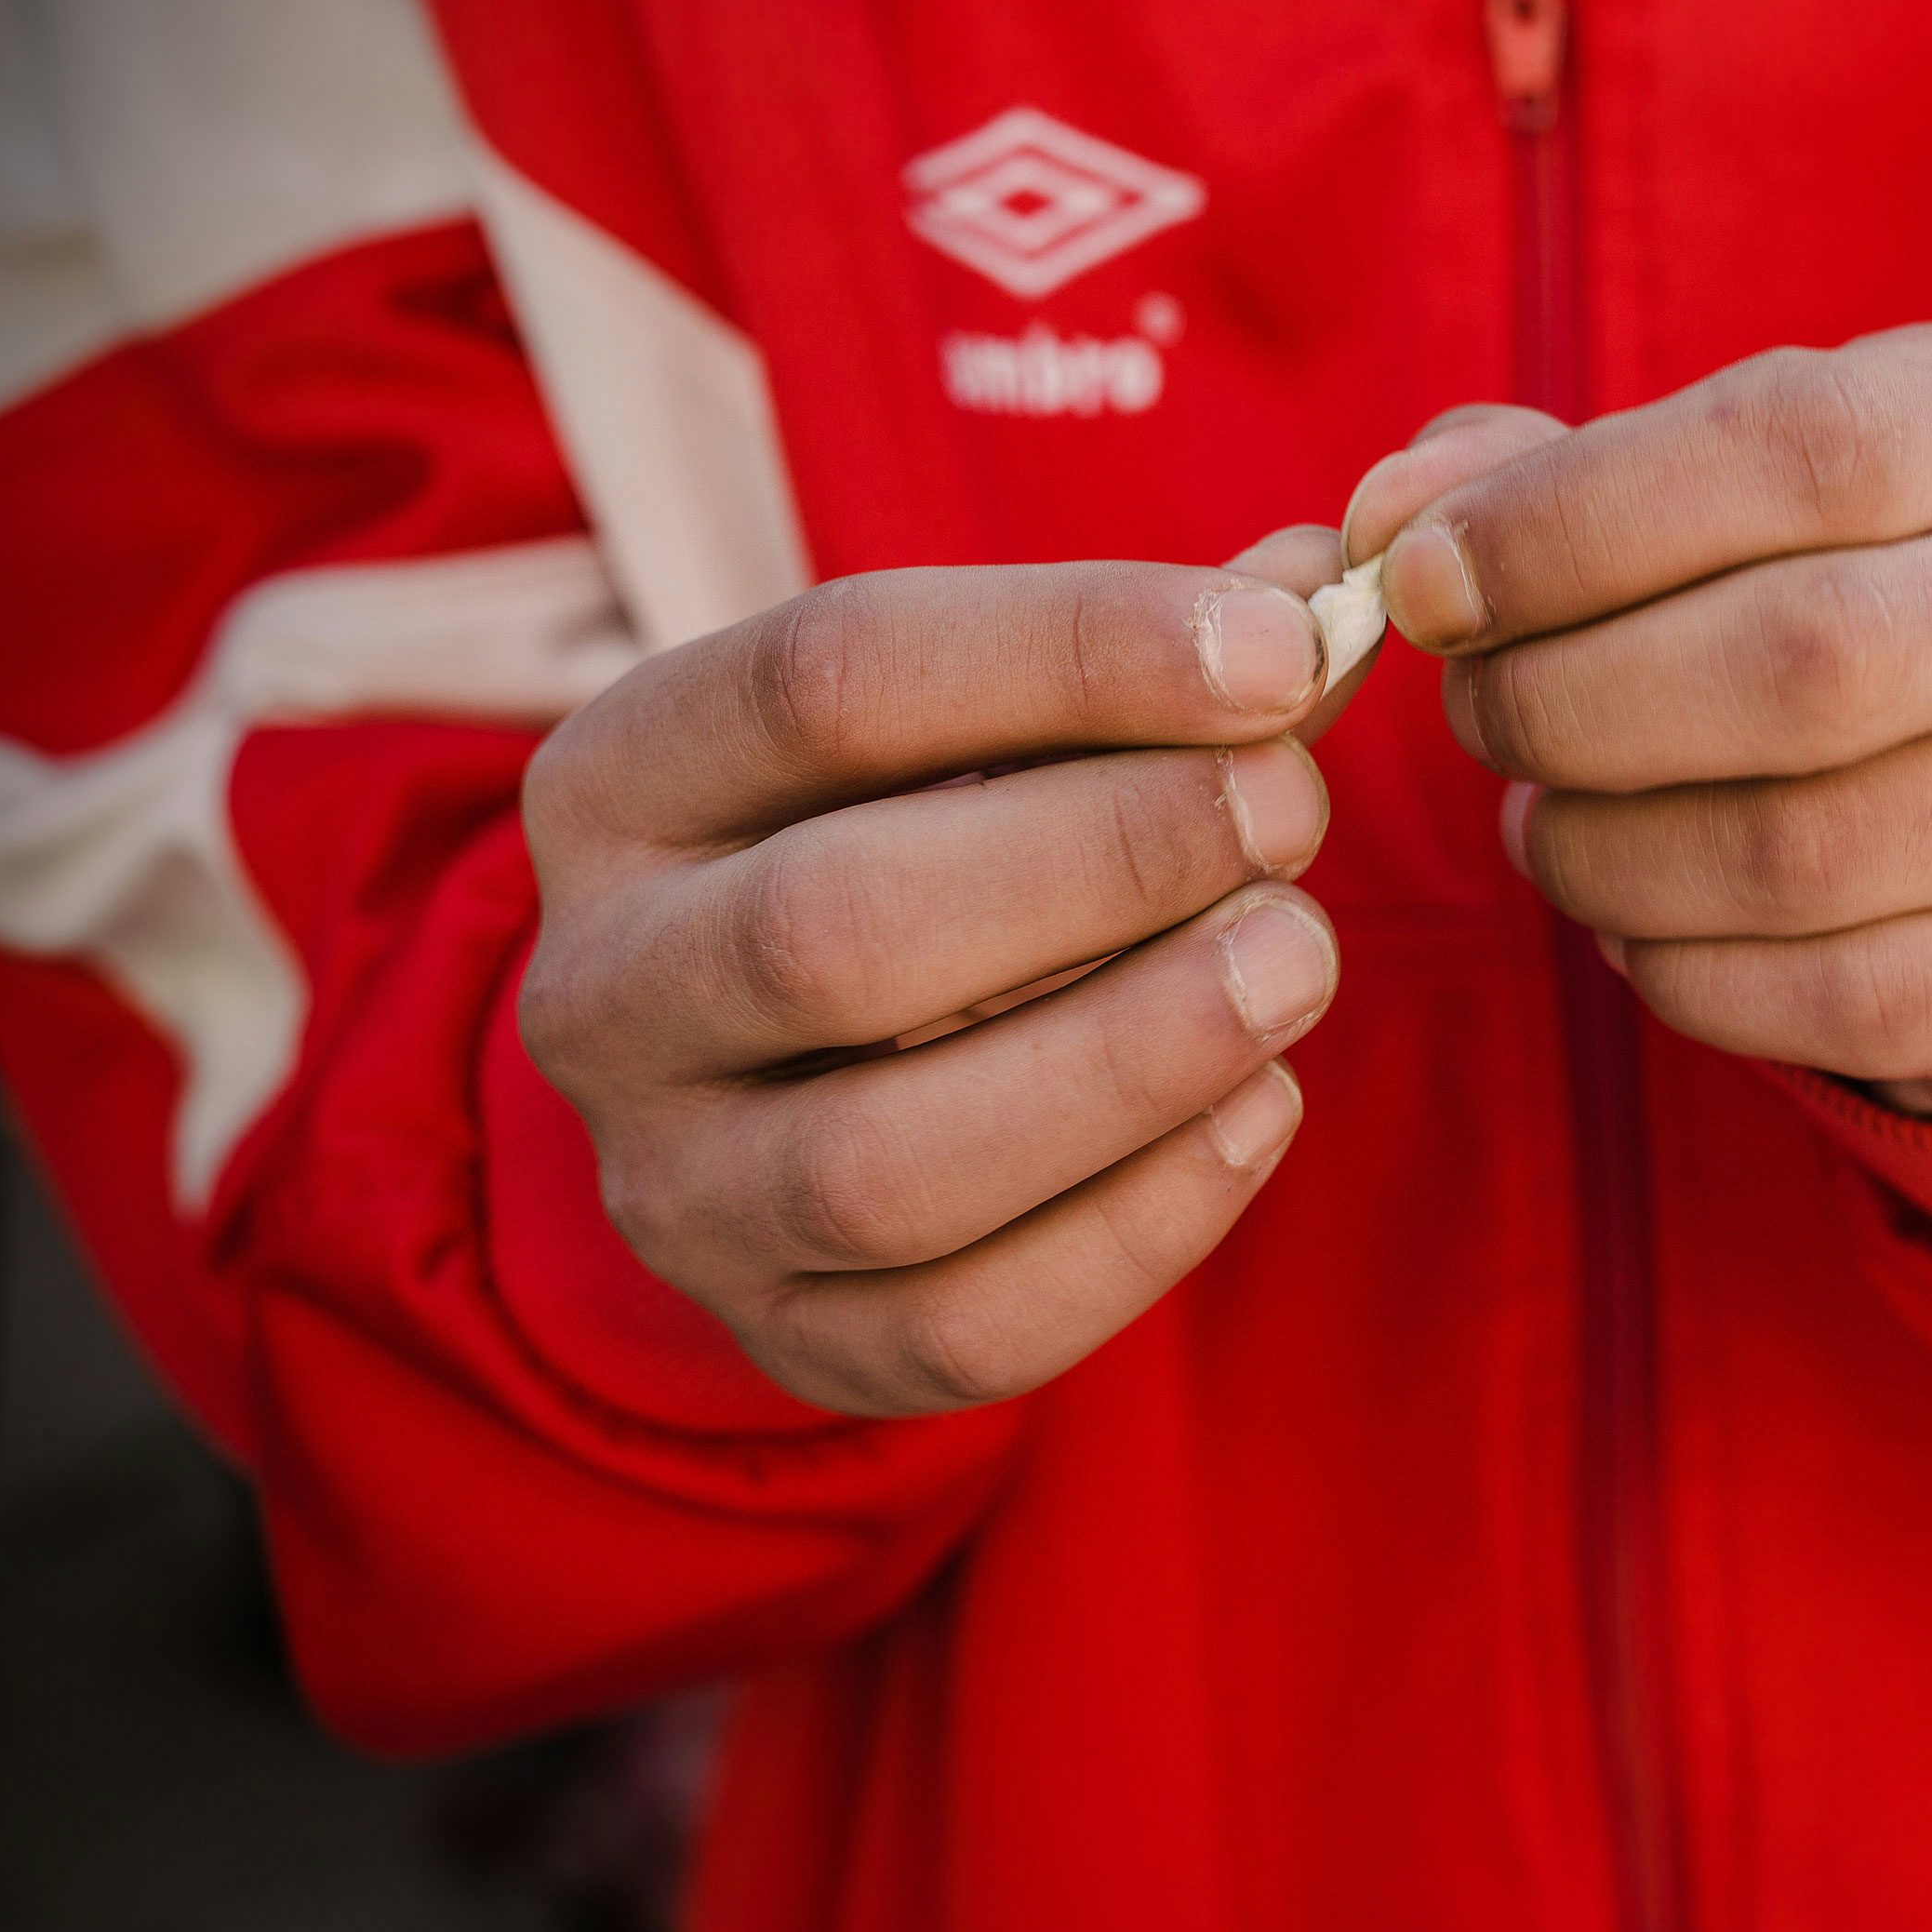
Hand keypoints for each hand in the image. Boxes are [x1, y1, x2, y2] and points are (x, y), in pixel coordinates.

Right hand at [519, 528, 1363, 1414]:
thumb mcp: (986, 725)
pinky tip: (1259, 1107)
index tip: (1276, 648)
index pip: (829, 678)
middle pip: (836, 926)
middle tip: (1294, 811)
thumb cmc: (923, 844)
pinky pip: (963, 1324)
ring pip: (885, 1163)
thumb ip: (1151, 662)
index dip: (1074, 652)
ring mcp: (676, 1192)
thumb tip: (1328, 587)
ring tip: (1298, 960)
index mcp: (626, 776)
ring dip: (1132, 1054)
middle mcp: (603, 991)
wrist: (789, 1082)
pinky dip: (1142, 1222)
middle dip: (1106, 861)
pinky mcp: (783, 1343)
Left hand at [1345, 325, 1931, 1133]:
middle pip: (1805, 655)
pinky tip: (1643, 933)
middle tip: (1482, 723)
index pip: (1799, 442)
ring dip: (1609, 857)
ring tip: (1547, 832)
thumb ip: (1559, 488)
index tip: (1421, 584)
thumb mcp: (1743, 515)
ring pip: (1809, 848)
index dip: (1574, 522)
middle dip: (1574, 702)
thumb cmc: (1868, 630)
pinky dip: (1691, 976)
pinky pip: (1854, 998)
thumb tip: (1390, 515)